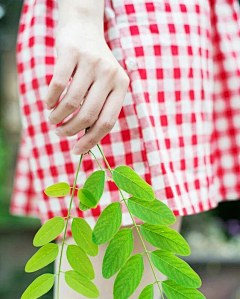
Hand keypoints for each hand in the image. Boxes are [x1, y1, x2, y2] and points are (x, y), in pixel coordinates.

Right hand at [45, 19, 129, 153]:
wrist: (84, 30)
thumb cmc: (93, 67)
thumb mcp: (105, 86)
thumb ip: (100, 109)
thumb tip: (85, 142)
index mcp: (122, 86)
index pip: (107, 122)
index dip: (91, 140)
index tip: (76, 151)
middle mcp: (110, 74)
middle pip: (88, 115)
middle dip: (70, 130)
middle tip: (59, 133)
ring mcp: (91, 62)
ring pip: (71, 102)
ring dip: (57, 117)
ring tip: (53, 119)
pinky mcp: (72, 52)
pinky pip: (57, 85)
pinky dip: (50, 100)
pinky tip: (48, 104)